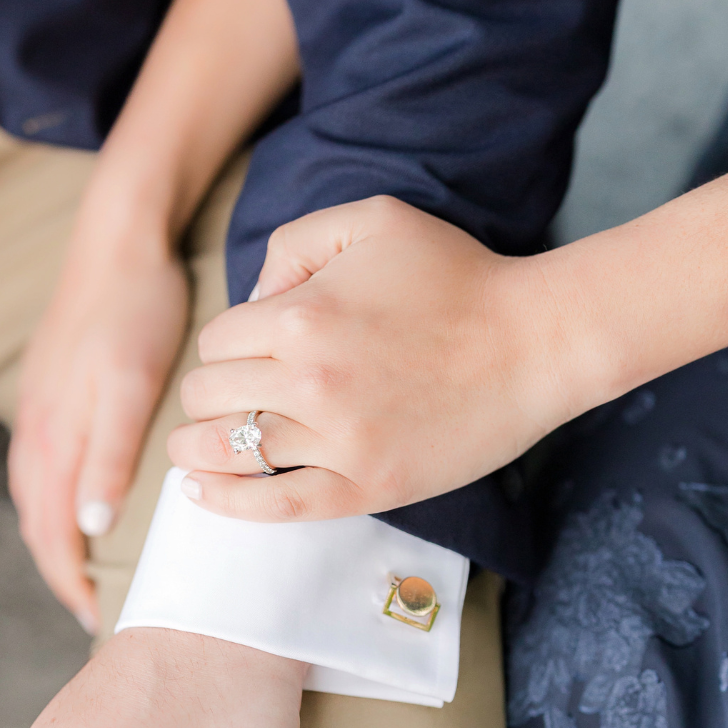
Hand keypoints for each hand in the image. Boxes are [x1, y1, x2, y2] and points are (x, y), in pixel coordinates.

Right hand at [9, 231, 188, 631]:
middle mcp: (38, 431)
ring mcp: (38, 411)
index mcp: (57, 438)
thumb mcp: (131, 386)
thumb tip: (91, 528)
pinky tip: (71, 503)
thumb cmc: (137, 312)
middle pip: (37, 524)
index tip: (98, 619)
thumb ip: (109, 458)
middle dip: (61, 572)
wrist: (118, 242)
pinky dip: (49, 502)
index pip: (54, 534)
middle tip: (92, 611)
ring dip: (52, 540)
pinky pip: (38, 467)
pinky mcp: (48, 393)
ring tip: (80, 571)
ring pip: (34, 497)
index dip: (73, 581)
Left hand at [167, 196, 571, 522]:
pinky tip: (200, 495)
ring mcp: (337, 442)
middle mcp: (310, 382)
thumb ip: (297, 245)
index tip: (246, 356)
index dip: (224, 348)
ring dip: (198, 452)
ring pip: (230, 454)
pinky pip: (275, 506)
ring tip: (193, 453)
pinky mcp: (365, 487)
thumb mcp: (374, 222)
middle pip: (210, 397)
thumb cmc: (459, 277)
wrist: (534, 344)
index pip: (217, 342)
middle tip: (218, 402)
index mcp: (302, 317)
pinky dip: (228, 504)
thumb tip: (253, 299)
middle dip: (206, 397)